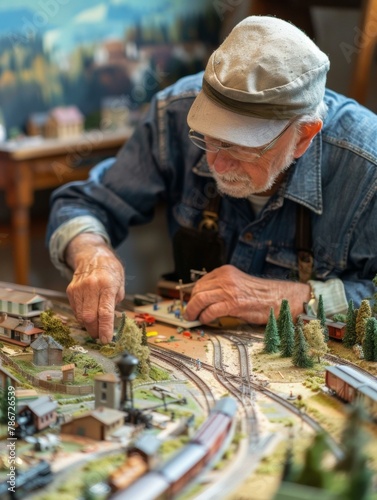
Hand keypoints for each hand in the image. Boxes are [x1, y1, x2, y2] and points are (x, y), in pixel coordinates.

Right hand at [65, 234, 124, 342]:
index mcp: (107, 285)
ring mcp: (78, 288)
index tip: (106, 340)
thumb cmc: (110, 271)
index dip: (105, 328)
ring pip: (80, 316)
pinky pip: (75, 310)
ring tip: (95, 326)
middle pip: (89, 317)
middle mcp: (91, 286)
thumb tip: (109, 321)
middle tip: (100, 336)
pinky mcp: (70, 290)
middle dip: (95, 331)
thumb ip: (115, 303)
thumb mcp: (120, 284)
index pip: (105, 312)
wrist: (92, 256)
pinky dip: (82, 317)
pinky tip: (88, 314)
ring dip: (88, 325)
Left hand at [184, 265, 310, 324]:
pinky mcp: (233, 303)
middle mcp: (225, 278)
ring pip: (200, 299)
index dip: (194, 294)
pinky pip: (211, 311)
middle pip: (198, 290)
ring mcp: (229, 290)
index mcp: (225, 271)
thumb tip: (204, 299)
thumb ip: (222, 287)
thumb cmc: (260, 294)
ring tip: (192, 317)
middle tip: (189, 312)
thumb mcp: (237, 283)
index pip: (201, 282)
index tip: (191, 302)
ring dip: (193, 310)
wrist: (278, 298)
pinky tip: (205, 320)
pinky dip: (204, 317)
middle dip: (191, 303)